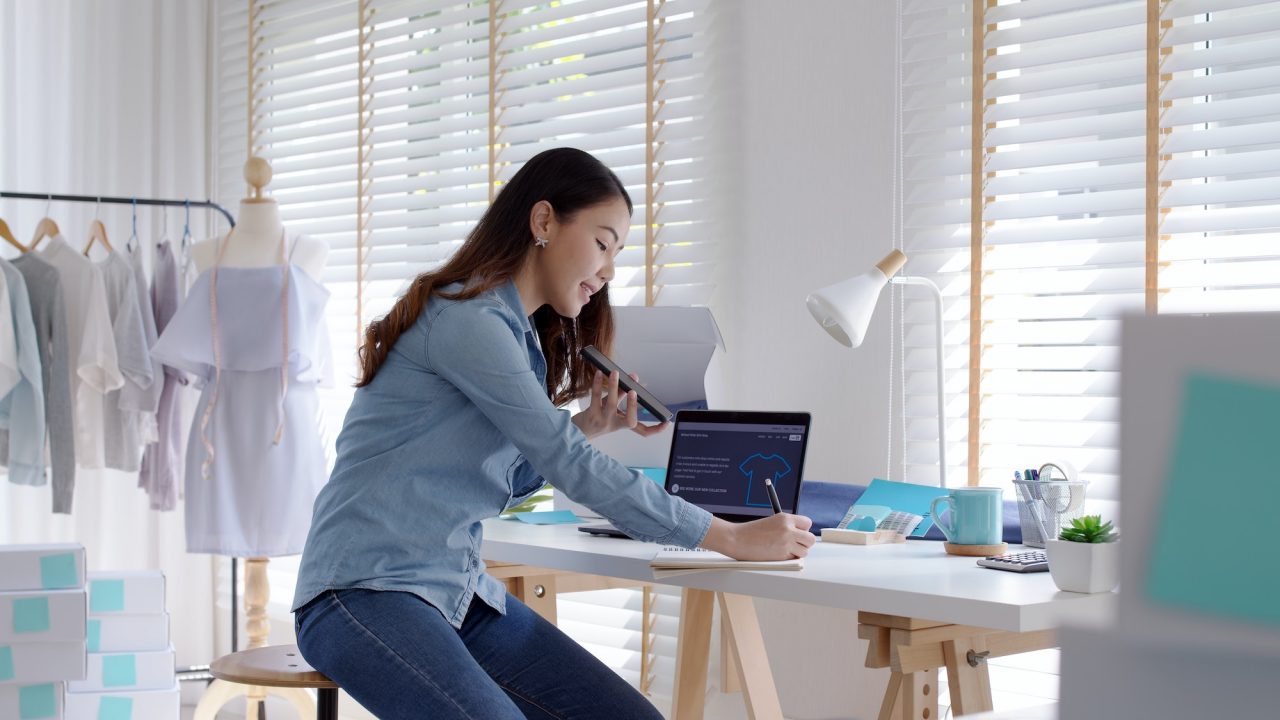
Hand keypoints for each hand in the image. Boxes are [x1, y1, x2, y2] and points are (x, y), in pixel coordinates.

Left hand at [571, 370, 667, 440]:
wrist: (576, 429)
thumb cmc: (597, 416)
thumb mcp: (611, 407)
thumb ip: (621, 394)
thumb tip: (632, 377)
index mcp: (623, 425)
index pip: (643, 431)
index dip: (656, 429)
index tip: (667, 423)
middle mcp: (615, 425)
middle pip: (629, 421)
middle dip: (633, 405)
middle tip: (635, 391)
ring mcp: (603, 422)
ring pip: (611, 404)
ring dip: (614, 386)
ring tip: (616, 373)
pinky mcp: (590, 415)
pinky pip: (595, 398)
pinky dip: (597, 384)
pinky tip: (599, 373)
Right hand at [699, 514, 814, 561]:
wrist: (737, 539)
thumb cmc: (751, 531)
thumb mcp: (772, 522)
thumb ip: (787, 526)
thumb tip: (800, 533)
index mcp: (785, 518)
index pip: (807, 523)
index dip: (803, 529)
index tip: (797, 533)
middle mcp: (788, 529)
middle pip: (810, 539)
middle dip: (804, 543)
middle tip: (794, 544)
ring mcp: (786, 543)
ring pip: (805, 551)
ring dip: (797, 552)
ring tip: (785, 550)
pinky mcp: (782, 555)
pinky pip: (794, 559)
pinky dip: (788, 558)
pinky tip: (778, 554)